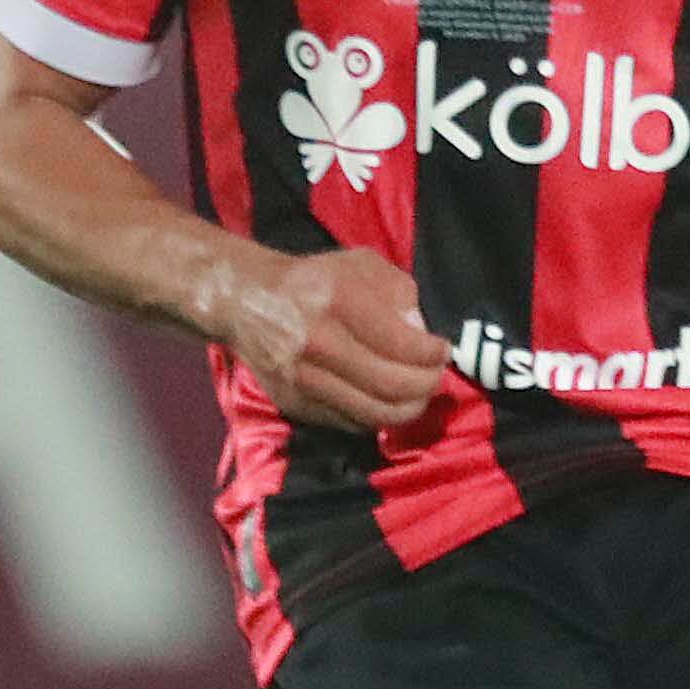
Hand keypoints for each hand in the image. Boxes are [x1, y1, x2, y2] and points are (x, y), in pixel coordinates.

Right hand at [220, 247, 452, 434]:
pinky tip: (386, 401)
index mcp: (339, 303)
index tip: (442, 350)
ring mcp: (305, 381)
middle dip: (427, 384)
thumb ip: (399, 292)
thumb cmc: (314, 280)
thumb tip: (420, 334)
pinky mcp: (296, 404)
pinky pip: (352, 423)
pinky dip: (378, 417)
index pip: (401, 345)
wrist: (246, 302)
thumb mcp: (361, 265)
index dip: (432, 354)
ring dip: (409, 408)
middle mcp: (320, 345)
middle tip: (435, 375)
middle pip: (392, 386)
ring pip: (375, 414)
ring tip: (418, 393)